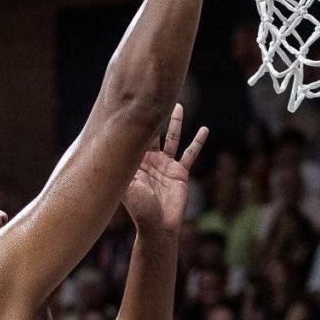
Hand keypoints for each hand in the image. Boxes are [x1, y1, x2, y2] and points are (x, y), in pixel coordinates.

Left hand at [123, 105, 207, 239]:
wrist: (158, 227)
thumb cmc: (140, 210)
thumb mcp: (128, 187)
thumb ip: (125, 167)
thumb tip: (115, 147)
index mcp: (133, 161)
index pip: (134, 134)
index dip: (134, 117)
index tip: (134, 98)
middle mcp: (149, 160)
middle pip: (152, 131)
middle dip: (154, 114)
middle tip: (156, 91)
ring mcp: (165, 165)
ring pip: (172, 138)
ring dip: (175, 122)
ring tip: (178, 104)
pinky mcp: (180, 173)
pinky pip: (190, 154)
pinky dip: (197, 142)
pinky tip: (205, 130)